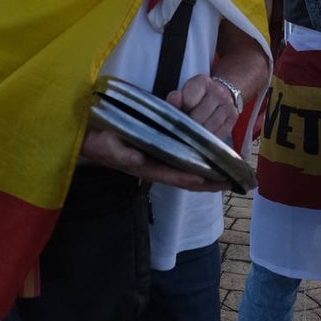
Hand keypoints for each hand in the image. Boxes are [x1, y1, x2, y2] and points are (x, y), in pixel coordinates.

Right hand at [79, 128, 228, 191]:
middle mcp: (153, 167)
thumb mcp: (103, 145)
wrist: (87, 138)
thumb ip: (120, 153)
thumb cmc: (95, 142)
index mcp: (144, 167)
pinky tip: (207, 157)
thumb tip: (139, 159)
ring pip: (185, 171)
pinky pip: (179, 161)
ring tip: (228, 171)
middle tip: (233, 180)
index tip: (214, 179)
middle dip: (209, 181)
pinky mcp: (154, 153)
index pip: (175, 176)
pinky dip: (195, 161)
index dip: (195, 178)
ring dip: (206, 174)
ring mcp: (154, 161)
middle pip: (186, 178)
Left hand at [168, 74, 239, 138]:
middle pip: (198, 117)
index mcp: (202, 82)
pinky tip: (204, 136)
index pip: (188, 102)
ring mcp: (228, 105)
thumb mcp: (185, 93)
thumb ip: (175, 99)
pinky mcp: (233, 117)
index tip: (180, 114)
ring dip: (198, 134)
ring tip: (193, 133)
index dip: (181, 112)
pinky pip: (219, 135)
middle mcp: (218, 92)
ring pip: (209, 128)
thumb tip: (173, 100)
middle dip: (188, 126)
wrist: (221, 92)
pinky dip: (209, 139)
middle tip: (184, 128)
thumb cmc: (198, 95)